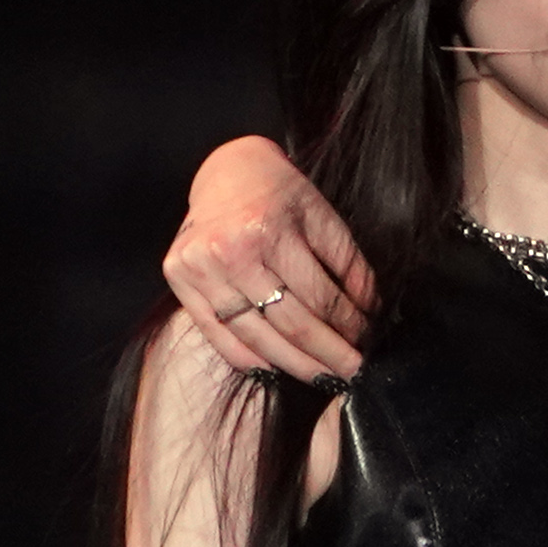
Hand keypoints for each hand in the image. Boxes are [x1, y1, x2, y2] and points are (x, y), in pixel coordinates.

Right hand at [165, 135, 370, 381]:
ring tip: (322, 377)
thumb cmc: (280, 194)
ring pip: (254, 336)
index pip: (319, 297)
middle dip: (326, 354)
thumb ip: (348, 264)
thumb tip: (369, 312)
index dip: (347, 325)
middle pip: (288, 323)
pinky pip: (216, 333)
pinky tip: (274, 370)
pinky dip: (246, 358)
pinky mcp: (178, 279)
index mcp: (269, 231)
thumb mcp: (322, 217)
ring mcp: (199, 268)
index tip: (366, 342)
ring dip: (293, 364)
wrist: (227, 169)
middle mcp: (230, 252)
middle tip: (352, 374)